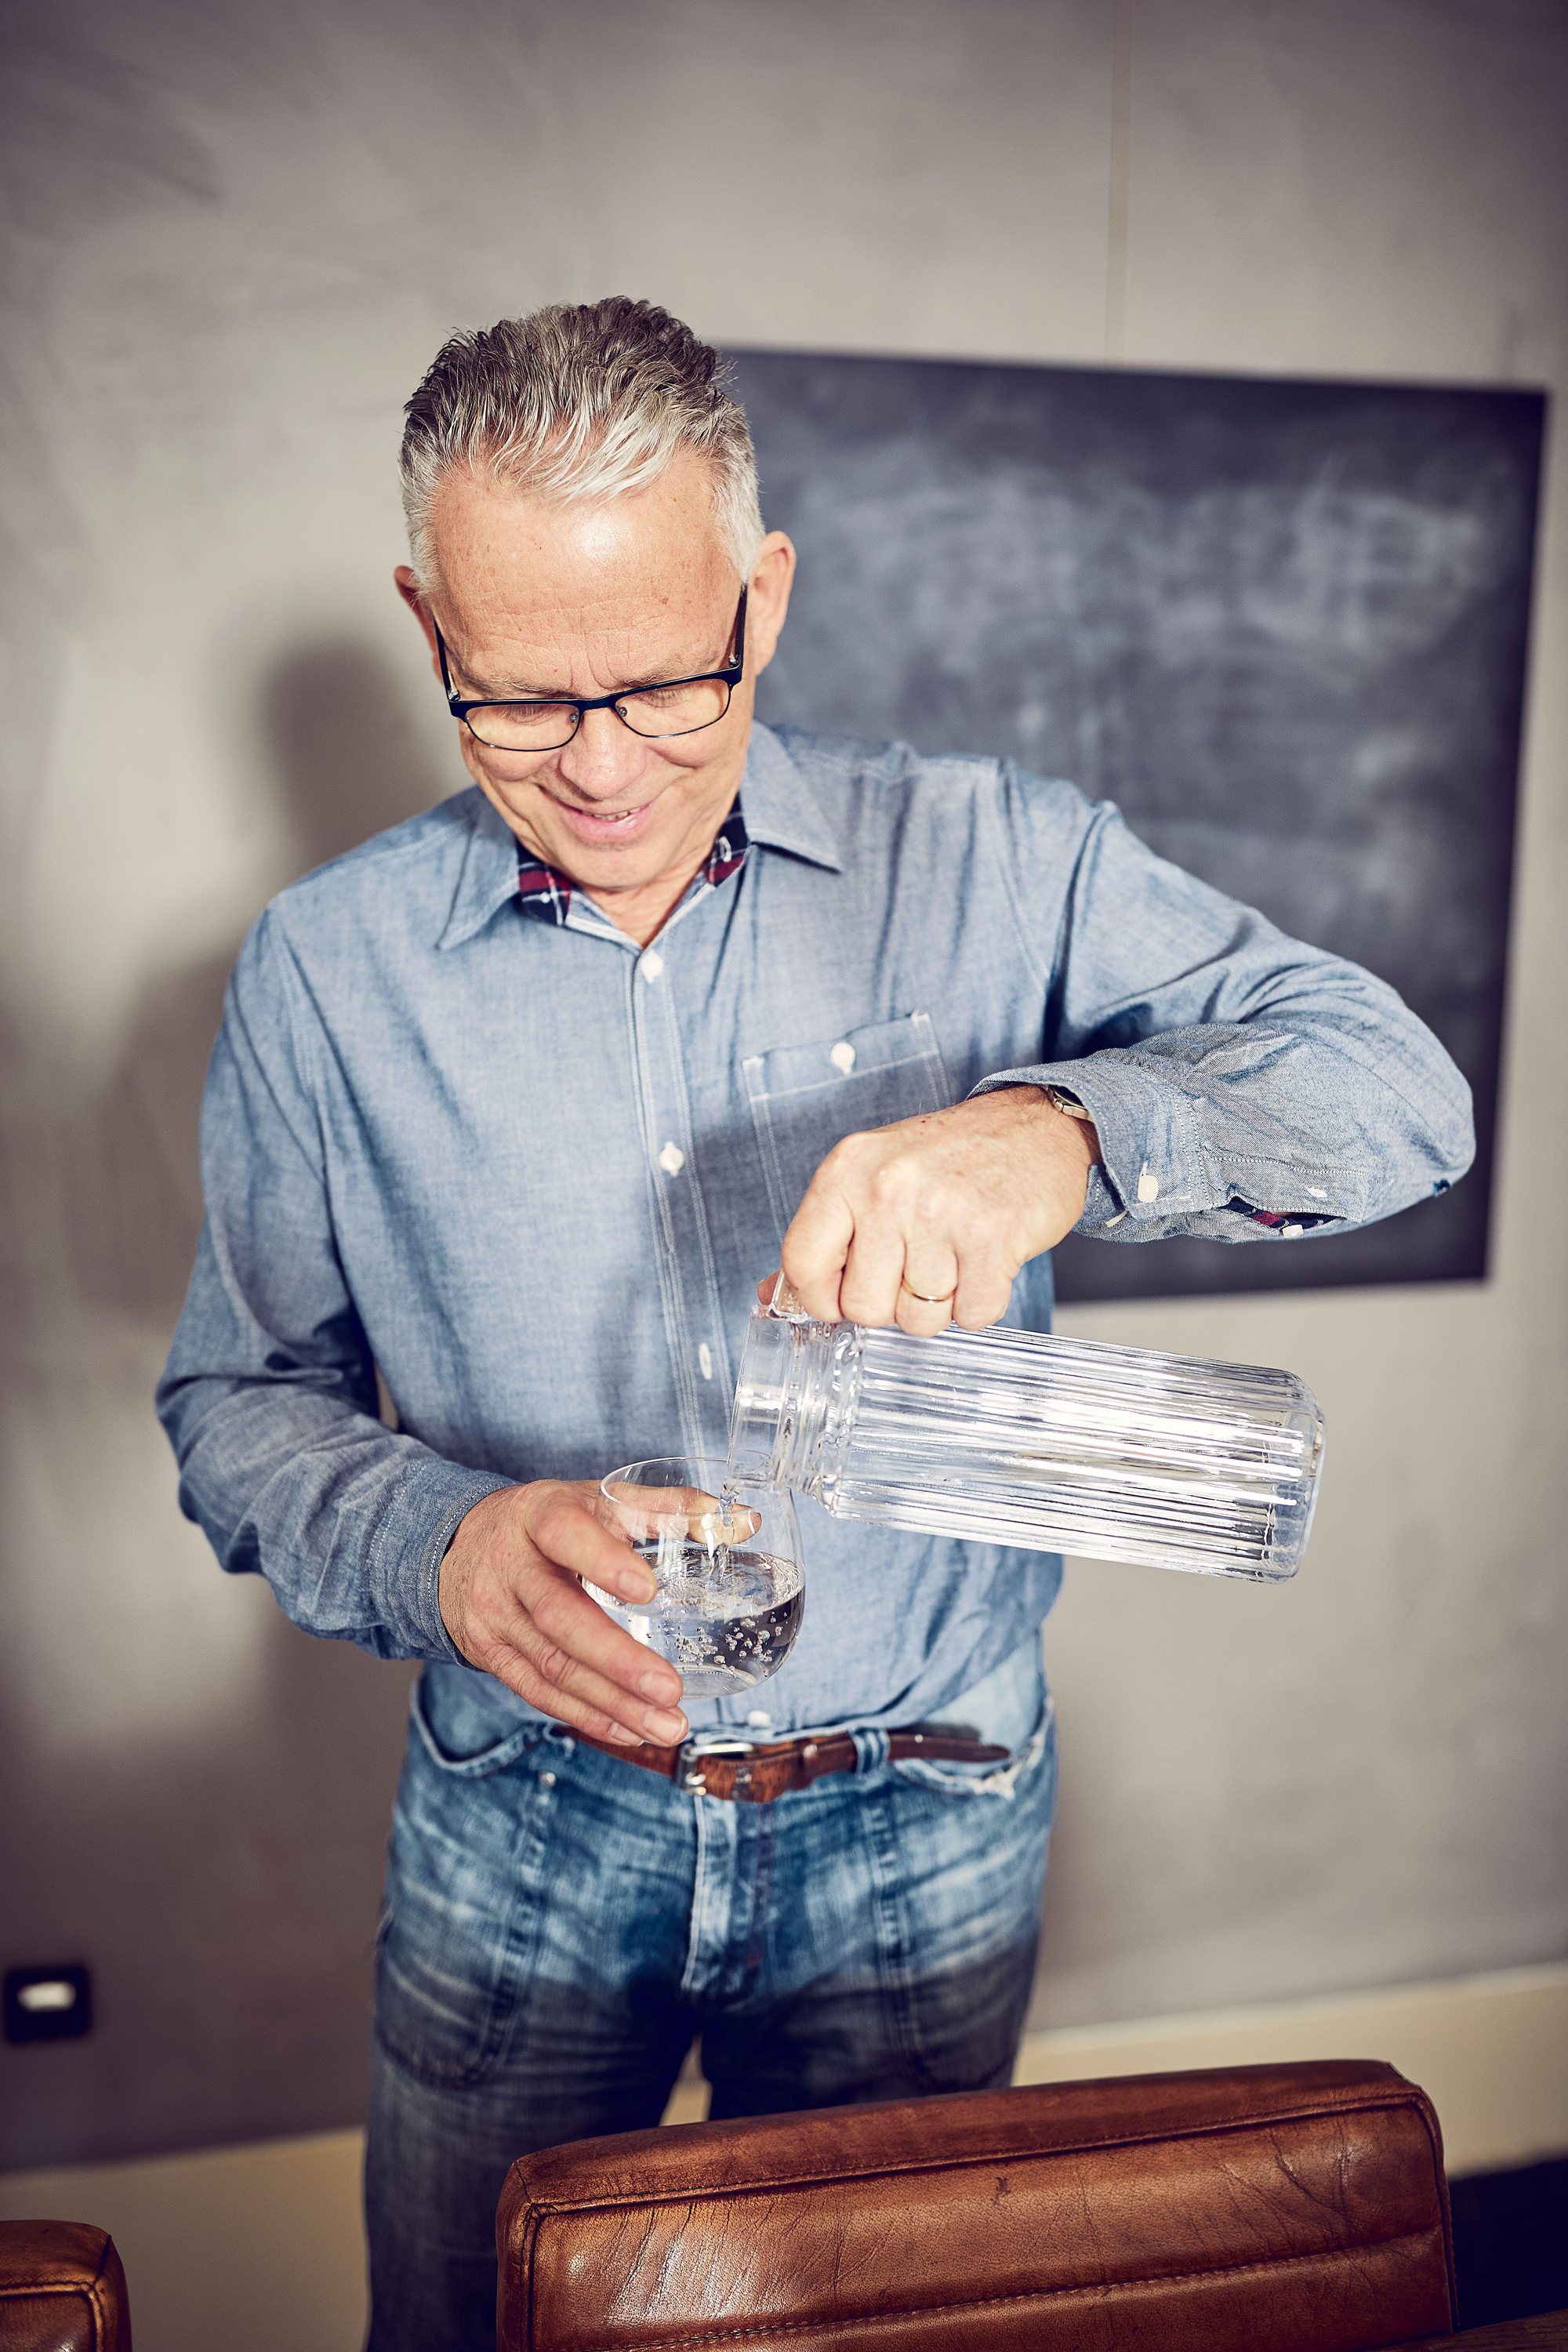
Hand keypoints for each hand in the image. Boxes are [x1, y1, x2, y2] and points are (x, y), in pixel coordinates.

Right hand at [438, 1480, 688, 1746]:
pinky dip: (588, 1715)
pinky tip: (630, 1730)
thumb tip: (744, 1522)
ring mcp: (494, 1615)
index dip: (601, 1561)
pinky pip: (538, 1692)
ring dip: (612, 1703)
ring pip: (552, 1666)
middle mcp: (509, 1566)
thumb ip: (670, 1508)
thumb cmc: (546, 1523)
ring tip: (668, 1725)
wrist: (456, 1547)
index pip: (563, 1533)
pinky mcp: (490, 1654)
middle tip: (669, 1689)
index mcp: (538, 1515)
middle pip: (558, 1617)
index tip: (646, 1591)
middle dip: (616, 1659)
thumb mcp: (598, 1500)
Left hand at [761, 1086, 1099, 1334]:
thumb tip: (772, 1293)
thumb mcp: (872, 1175)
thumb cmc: (950, 1157)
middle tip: (914, 1271)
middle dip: (889, 1305)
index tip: (841, 1297)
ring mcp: (941, 1212)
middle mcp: (888, 1187)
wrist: (1036, 1126)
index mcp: (847, 1170)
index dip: (820, 1297)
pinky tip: (983, 1266)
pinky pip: (971, 1314)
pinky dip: (979, 1305)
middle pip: (862, 1305)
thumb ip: (824, 1235)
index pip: (801, 1261)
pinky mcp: (992, 1238)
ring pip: (918, 1318)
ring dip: (939, 1307)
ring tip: (953, 1262)